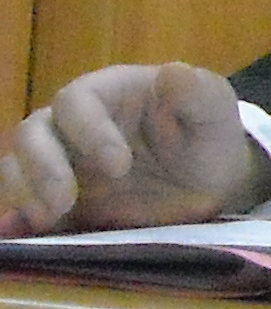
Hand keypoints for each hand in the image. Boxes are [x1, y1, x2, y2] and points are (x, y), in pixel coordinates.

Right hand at [0, 63, 270, 237]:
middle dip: (42, 167)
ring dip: (21, 193)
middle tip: (64, 202)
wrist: (210, 182)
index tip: (119, 165)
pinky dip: (14, 220)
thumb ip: (197, 94)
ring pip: (16, 168)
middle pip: (32, 134)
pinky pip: (20, 206)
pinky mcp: (55, 202)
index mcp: (107, 93)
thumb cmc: (206, 135)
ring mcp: (58, 164)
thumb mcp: (214, 111)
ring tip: (46, 219)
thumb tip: (172, 72)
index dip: (89, 131)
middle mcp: (71, 126)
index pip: (77, 101)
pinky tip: (17, 235)